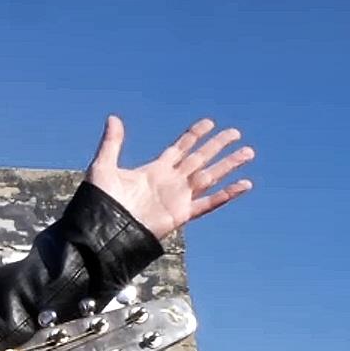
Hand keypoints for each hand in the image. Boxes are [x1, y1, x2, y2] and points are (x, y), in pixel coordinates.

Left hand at [84, 116, 253, 240]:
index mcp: (154, 170)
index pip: (180, 148)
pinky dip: (228, 194)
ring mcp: (178, 197)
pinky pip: (210, 203)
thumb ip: (112, 143)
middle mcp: (170, 182)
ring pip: (210, 177)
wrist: (105, 232)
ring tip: (249, 152)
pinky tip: (245, 184)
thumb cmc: (100, 203)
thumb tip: (113, 118)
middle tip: (235, 132)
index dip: (194, 135)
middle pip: (200, 158)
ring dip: (229, 165)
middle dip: (217, 146)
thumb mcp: (103, 167)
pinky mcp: (182, 214)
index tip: (209, 122)